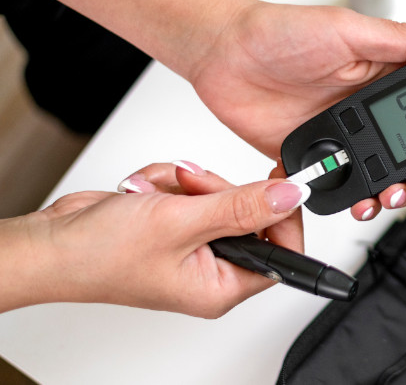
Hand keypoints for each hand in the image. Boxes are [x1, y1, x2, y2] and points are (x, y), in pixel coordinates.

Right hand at [0, 162, 308, 317]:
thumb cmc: (101, 254)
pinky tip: (143, 192)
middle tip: (190, 188)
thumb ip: (241, 207)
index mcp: (222, 286)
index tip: (279, 182)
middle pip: (250, 214)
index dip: (283, 214)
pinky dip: (168, 183)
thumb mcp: (182, 223)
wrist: (51, 242)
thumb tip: (291, 197)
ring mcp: (193, 245)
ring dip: (187, 184)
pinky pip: (193, 190)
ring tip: (155, 194)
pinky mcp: (176, 224)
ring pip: (219, 195)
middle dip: (217, 190)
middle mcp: (212, 270)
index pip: (281, 251)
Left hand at [189, 2, 405, 219]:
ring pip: (387, 176)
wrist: (221, 53)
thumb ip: (405, 40)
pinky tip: (352, 199)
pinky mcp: (320, 157)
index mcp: (390, 76)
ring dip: (394, 193)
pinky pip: (344, 188)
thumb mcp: (349, 30)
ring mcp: (348, 136)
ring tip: (384, 196)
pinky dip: (353, 200)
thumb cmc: (279, 31)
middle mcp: (373, 109)